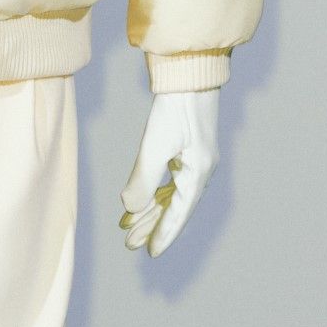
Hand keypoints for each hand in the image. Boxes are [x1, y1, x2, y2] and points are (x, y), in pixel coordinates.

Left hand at [119, 90, 219, 256]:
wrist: (189, 74)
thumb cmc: (176, 108)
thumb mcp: (155, 145)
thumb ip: (143, 179)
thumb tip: (131, 207)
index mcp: (199, 173)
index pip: (179, 213)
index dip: (164, 234)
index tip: (150, 253)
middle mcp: (200, 171)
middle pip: (173, 208)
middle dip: (150, 226)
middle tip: (129, 244)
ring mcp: (195, 160)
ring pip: (170, 195)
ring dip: (149, 211)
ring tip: (126, 226)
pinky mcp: (187, 150)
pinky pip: (170, 181)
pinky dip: (153, 193)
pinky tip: (139, 202)